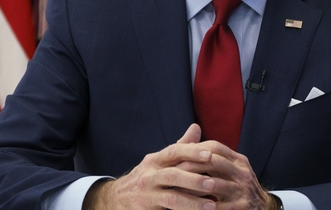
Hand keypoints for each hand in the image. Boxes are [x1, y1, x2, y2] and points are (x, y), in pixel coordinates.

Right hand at [83, 124, 219, 209]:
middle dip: (193, 179)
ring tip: (211, 205)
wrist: (117, 198)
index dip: (191, 152)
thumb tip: (196, 127)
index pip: (173, 152)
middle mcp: (149, 175)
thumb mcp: (159, 161)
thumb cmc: (146, 177)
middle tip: (213, 182)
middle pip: (172, 175)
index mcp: (155, 160)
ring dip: (192, 202)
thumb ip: (180, 147)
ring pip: (170, 198)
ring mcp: (146, 194)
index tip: (210, 154)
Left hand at [175, 128, 274, 209]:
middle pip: (213, 161)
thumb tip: (185, 138)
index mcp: (239, 161)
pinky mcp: (240, 208)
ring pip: (212, 184)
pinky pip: (215, 206)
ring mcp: (243, 191)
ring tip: (173, 188)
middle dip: (190, 165)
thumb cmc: (238, 189)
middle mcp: (243, 173)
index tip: (175, 153)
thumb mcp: (230, 171)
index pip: (215, 147)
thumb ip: (211, 158)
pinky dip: (198, 205)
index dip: (195, 149)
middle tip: (170, 170)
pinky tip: (185, 206)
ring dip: (191, 186)